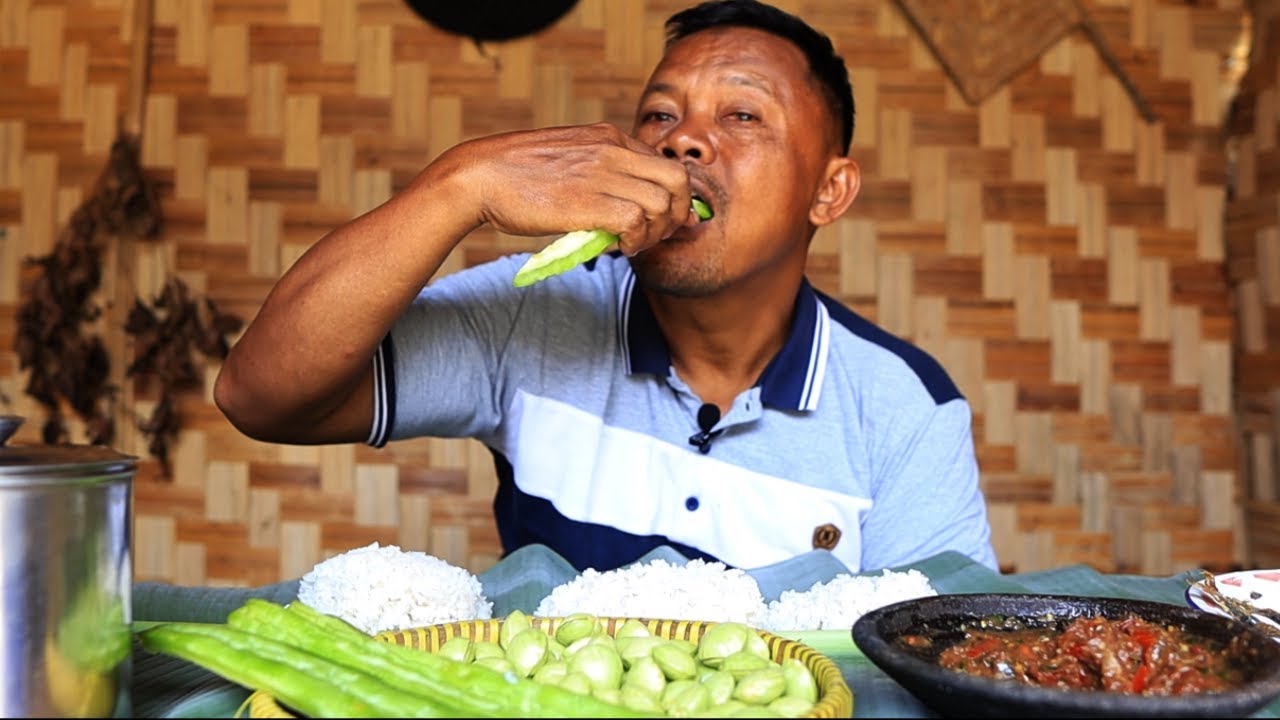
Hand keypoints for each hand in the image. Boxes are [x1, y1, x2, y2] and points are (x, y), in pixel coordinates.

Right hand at [442, 122, 693, 254]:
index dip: (672, 197)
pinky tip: (618, 247)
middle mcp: (611, 149)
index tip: (660, 220)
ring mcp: (601, 174)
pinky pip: (636, 222)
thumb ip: (598, 172)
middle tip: (656, 235)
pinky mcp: (588, 201)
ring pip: (663, 203)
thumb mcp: (568, 158)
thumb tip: (619, 206)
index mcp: (608, 137)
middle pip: (678, 180)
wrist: (480, 176)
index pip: (665, 164)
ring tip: (633, 244)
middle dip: (677, 213)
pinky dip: (635, 240)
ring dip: (655, 232)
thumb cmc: (517, 174)